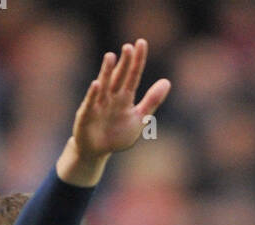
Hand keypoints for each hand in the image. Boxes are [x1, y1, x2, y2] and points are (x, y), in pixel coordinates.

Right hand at [58, 39, 169, 184]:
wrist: (96, 152)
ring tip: (111, 57)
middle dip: (123, 64)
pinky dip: (93, 94)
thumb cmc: (117, 135)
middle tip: (128, 47)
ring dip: (107, 72)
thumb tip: (167, 82)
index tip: (141, 43)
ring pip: (104, 86)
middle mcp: (111, 97)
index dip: (137, 61)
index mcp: (124, 97)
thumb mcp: (139, 119)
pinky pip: (91, 103)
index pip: (133, 75)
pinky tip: (97, 84)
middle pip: (119, 77)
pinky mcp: (87, 115)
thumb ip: (152, 102)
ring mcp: (98, 104)